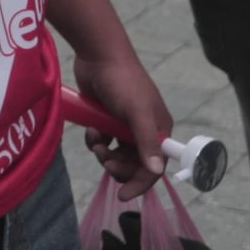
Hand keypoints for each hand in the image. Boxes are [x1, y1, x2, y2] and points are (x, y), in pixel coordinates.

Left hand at [74, 51, 172, 197]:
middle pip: (133, 164)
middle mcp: (144, 130)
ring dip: (104, 154)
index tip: (124, 195)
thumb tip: (156, 170)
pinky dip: (96, 141)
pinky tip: (90, 129)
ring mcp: (123, 125)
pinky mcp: (105, 119)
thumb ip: (146, 141)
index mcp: (159, 129)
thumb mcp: (136, 112)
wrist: (97, 54)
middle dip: (118, 166)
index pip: (155, 167)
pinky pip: (102, 141)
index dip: (141, 183)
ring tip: (96, 142)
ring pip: (115, 155)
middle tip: (104, 158)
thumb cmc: (122, 81)